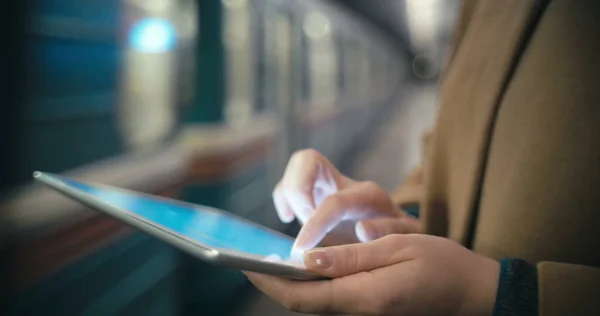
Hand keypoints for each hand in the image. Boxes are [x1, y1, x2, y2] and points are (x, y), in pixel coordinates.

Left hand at [246, 234, 499, 315]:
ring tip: (270, 261)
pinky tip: (307, 267)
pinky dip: (312, 285)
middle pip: (304, 303)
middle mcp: (361, 311)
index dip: (271, 282)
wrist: (474, 292)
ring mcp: (366, 312)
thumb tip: (307, 259)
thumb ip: (351, 257)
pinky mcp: (371, 308)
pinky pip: (332, 299)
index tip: (246, 265)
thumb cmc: (443, 265)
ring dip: (291, 285)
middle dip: (274, 284)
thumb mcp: (399, 249)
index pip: (304, 296)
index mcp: (365, 296)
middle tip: (251, 261)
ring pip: (316, 302)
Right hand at [274, 149, 420, 252]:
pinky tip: (289, 217)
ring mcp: (329, 183)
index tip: (302, 248)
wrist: (398, 231)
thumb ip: (389, 233)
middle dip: (297, 193)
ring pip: (298, 165)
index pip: (334, 200)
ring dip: (289, 194)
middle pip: (309, 160)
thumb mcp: (405, 238)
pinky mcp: (315, 192)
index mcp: (367, 195)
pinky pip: (291, 182)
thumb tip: (363, 229)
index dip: (315, 223)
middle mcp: (346, 182)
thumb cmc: (399, 237)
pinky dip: (283, 197)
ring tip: (296, 222)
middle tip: (302, 228)